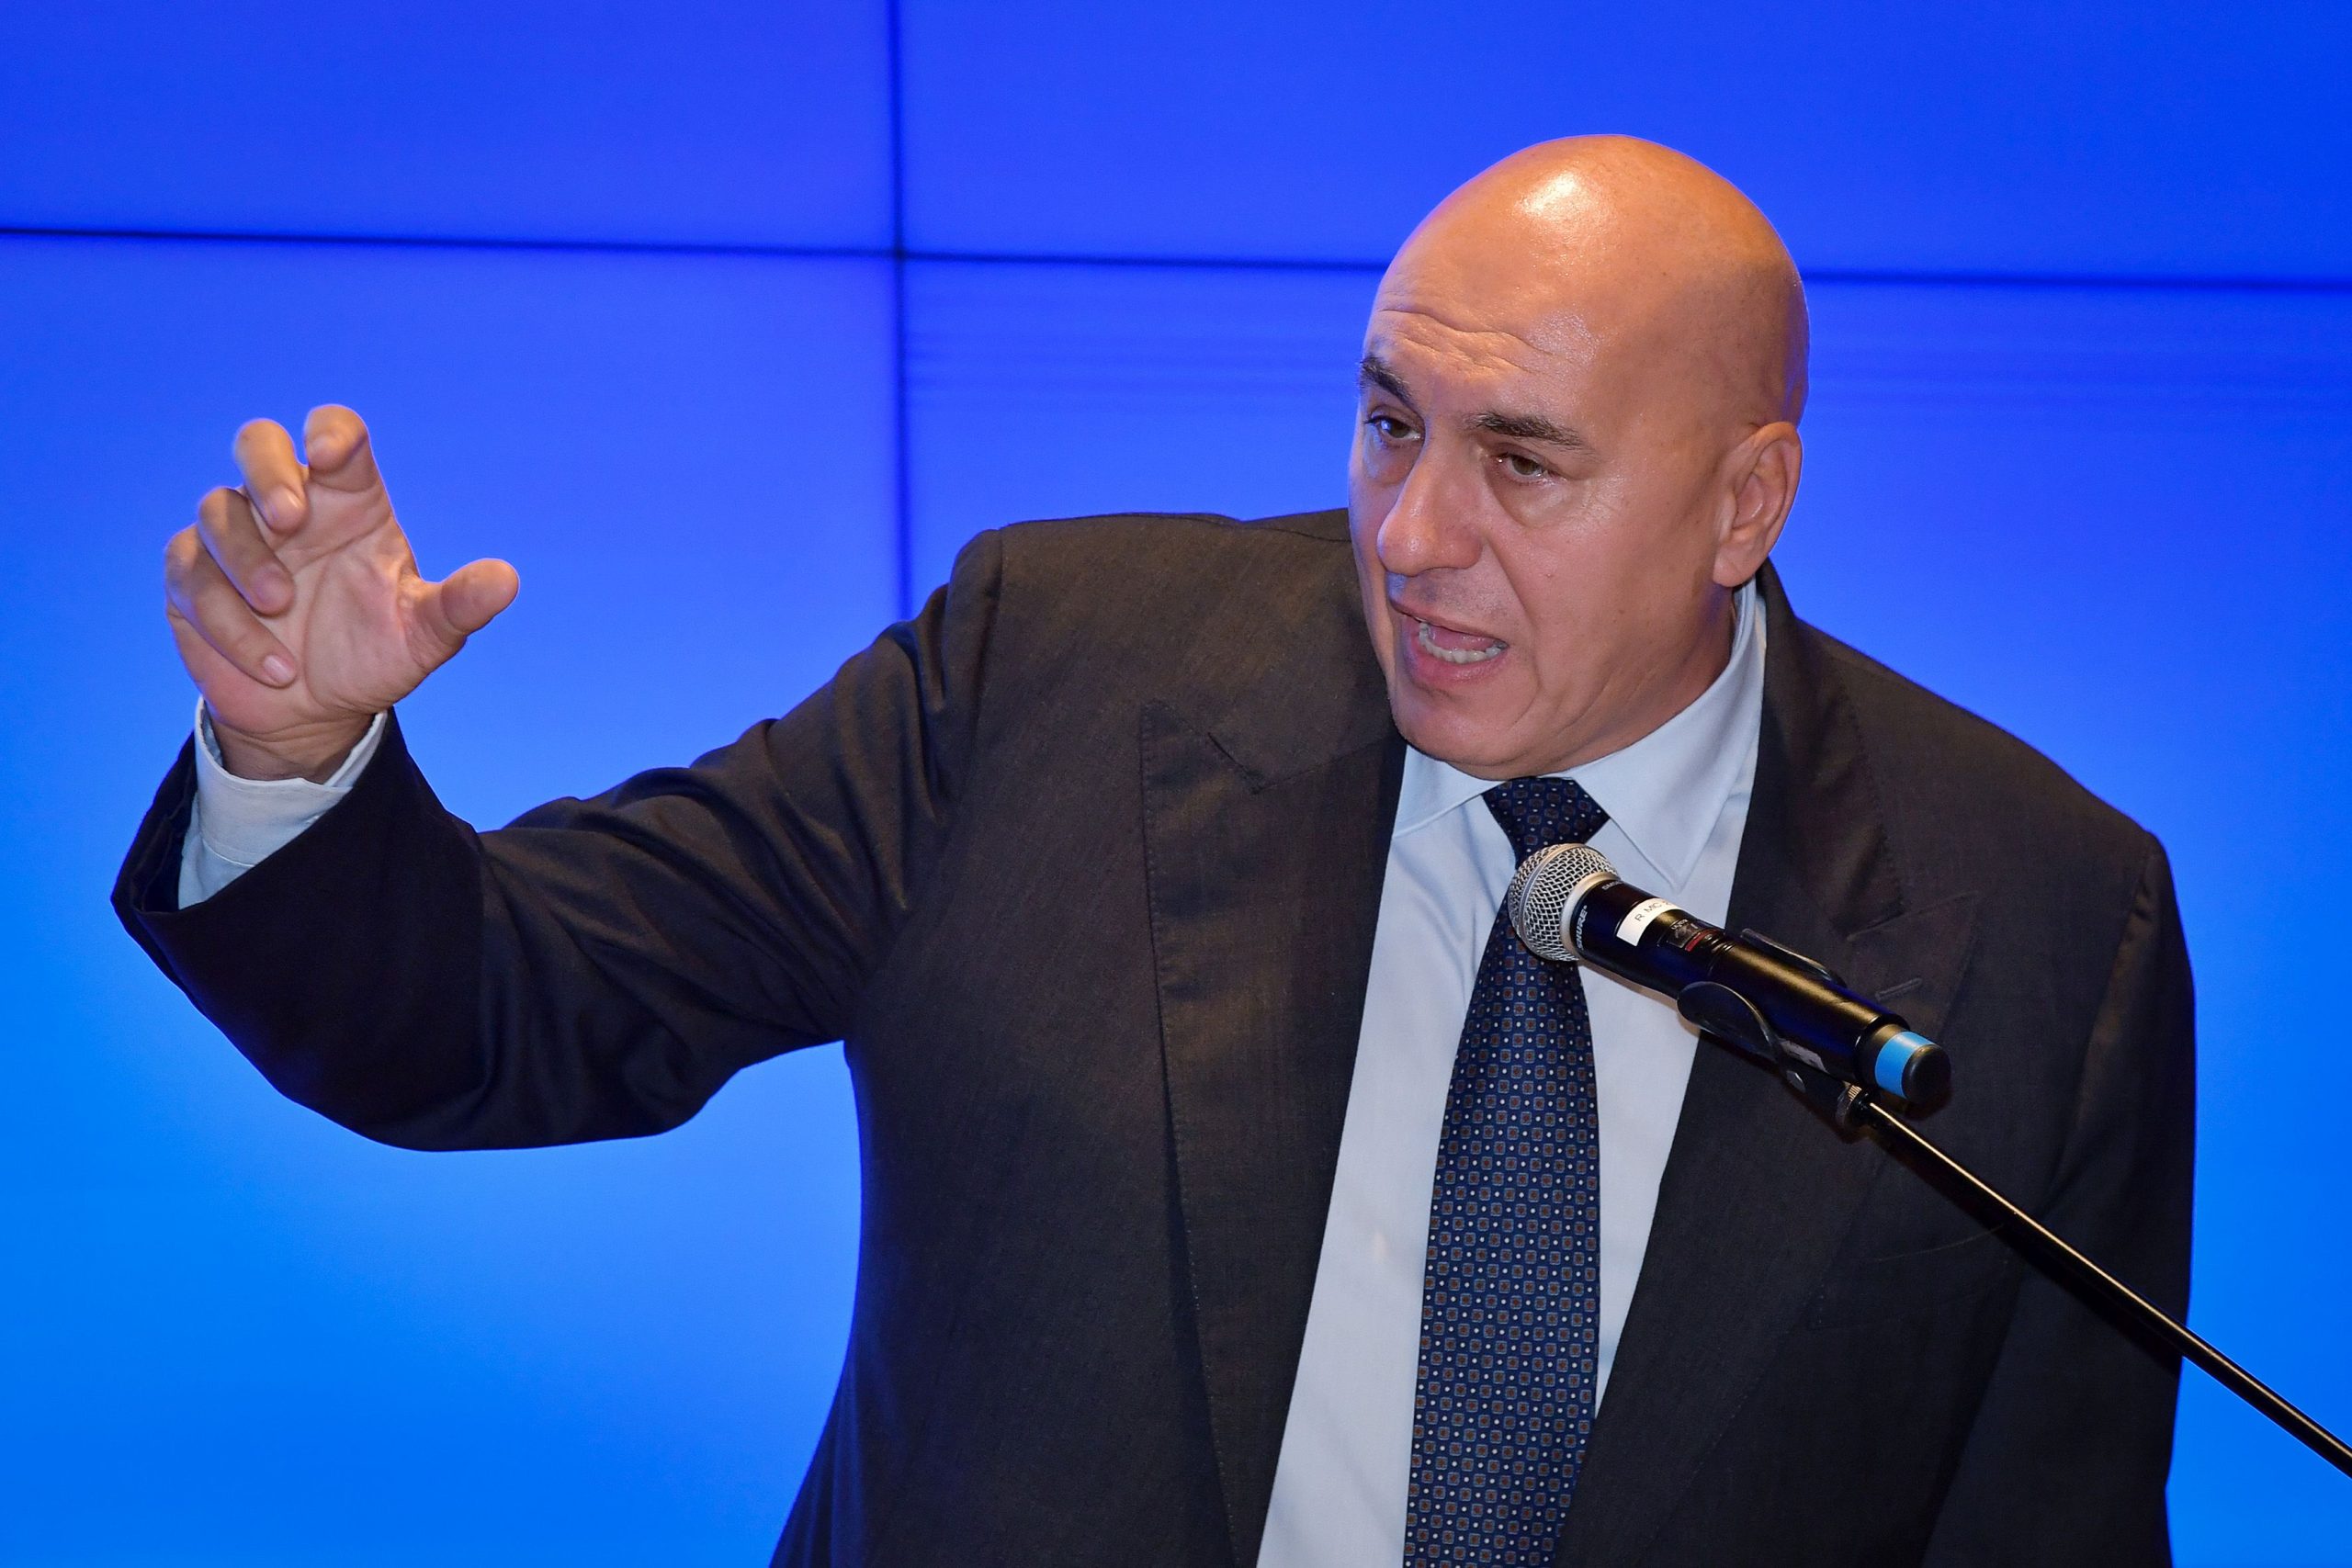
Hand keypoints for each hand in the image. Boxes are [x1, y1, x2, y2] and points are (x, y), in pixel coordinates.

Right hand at [164, 407, 517, 780]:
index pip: (337, 434)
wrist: (315, 714)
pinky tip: (273, 665)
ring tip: (283, 611)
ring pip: (217, 511)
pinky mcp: (194, 579)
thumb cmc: (372, 655)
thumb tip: (506, 580)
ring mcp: (236, 539)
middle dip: (267, 470)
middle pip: (258, 441)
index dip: (331, 432)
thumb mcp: (424, 636)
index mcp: (348, 502)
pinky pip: (192, 576)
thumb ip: (459, 605)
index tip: (335, 455)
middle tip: (291, 519)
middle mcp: (289, 508)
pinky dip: (228, 622)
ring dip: (248, 563)